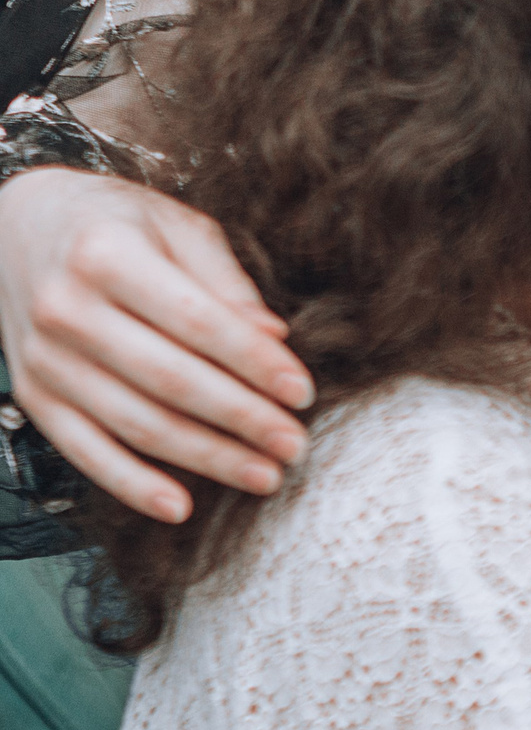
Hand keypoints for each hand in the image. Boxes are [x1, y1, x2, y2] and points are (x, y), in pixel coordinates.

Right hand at [0, 168, 310, 519]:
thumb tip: (276, 336)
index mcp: (108, 255)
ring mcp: (43, 358)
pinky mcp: (33, 396)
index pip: (197, 321)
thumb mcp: (176, 226)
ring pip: (135, 422)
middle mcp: (66, 309)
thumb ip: (226, 281)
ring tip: (264, 475)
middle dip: (241, 419)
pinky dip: (131, 484)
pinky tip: (181, 507)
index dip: (254, 362)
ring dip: (205, 458)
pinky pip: (84, 450)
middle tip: (295, 446)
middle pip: (169, 380)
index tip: (302, 393)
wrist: (17, 225)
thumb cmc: (117, 222)